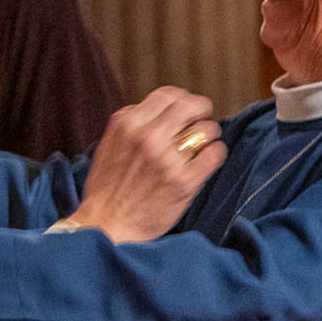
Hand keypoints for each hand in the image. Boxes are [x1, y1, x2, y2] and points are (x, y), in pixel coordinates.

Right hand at [72, 86, 226, 242]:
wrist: (106, 225)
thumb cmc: (107, 189)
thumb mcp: (110, 145)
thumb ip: (131, 126)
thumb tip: (158, 112)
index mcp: (128, 124)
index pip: (167, 95)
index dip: (182, 98)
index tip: (187, 108)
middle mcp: (148, 137)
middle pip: (189, 106)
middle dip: (201, 109)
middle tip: (203, 118)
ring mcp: (167, 159)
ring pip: (206, 129)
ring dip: (209, 134)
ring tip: (203, 144)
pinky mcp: (184, 182)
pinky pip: (214, 154)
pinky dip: (215, 153)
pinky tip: (208, 159)